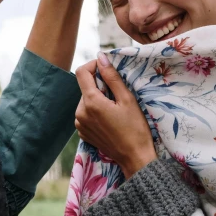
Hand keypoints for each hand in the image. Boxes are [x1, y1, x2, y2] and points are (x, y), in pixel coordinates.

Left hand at [75, 54, 156, 178]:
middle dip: (99, 85)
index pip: (82, 72)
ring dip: (98, 99)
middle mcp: (80, 113)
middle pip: (85, 87)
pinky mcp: (83, 133)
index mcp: (91, 102)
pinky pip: (86, 114)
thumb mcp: (127, 100)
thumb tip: (101, 57)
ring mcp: (80, 124)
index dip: (94, 65)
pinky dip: (96, 111)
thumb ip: (112, 77)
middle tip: (118, 94)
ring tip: (115, 109)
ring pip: (85, 101)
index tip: (106, 68)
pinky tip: (110, 120)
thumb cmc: (136, 129)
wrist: (135, 158)